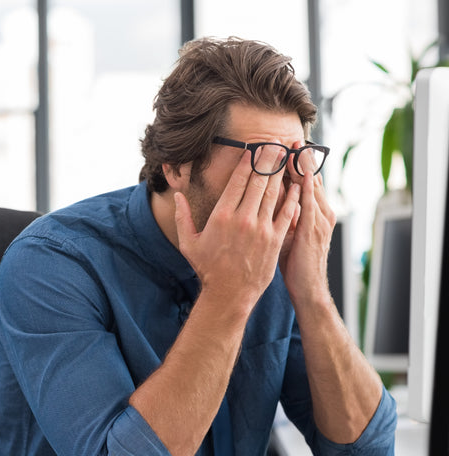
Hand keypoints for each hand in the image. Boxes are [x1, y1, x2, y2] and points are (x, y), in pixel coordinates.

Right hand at [174, 146, 299, 312]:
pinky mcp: (275, 240)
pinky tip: (297, 185)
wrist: (229, 294)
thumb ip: (182, 217)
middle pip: (259, 181)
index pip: (238, 180)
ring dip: (281, 172)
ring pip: (274, 193)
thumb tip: (178, 196)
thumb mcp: (189, 243)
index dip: (248, 161)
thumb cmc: (208, 269)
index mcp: (222, 215)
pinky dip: (293, 197)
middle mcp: (243, 218)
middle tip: (275, 143)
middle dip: (268, 159)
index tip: (254, 148)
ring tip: (286, 156)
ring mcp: (261, 229)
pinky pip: (287, 213)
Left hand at [279, 143, 335, 305]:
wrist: (308, 289)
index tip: (287, 147)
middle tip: (291, 137)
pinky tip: (298, 172)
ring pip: (311, 186)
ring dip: (303, 165)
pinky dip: (303, 185)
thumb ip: (286, 217)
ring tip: (295, 145)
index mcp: (316, 214)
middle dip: (301, 158)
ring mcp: (319, 220)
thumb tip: (273, 202)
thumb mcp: (291, 236)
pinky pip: (308, 202)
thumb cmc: (297, 265)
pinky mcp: (313, 229)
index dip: (298, 164)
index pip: (306, 182)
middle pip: (310, 178)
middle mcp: (321, 213)